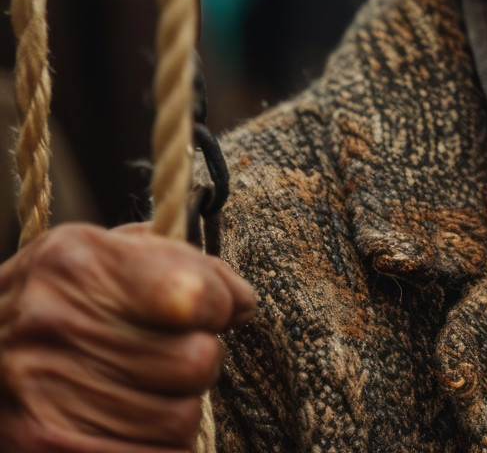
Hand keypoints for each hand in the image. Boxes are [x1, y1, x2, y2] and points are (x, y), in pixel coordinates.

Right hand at [0, 222, 255, 451]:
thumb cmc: (54, 304)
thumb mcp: (102, 256)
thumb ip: (181, 264)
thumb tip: (241, 304)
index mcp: (78, 263)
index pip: (198, 295)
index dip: (219, 306)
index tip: (207, 312)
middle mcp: (55, 323)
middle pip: (198, 361)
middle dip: (197, 360)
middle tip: (166, 358)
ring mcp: (43, 393)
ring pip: (181, 419)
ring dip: (176, 409)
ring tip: (141, 393)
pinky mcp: (44, 448)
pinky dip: (157, 449)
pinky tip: (131, 429)